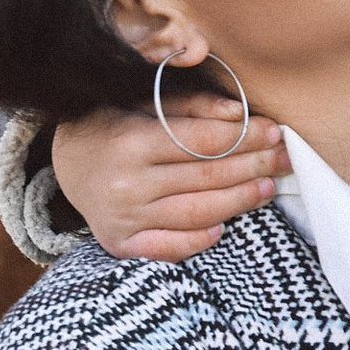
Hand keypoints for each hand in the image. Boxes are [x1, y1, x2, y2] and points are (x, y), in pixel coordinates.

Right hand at [54, 97, 286, 260]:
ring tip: (268, 187)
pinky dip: (198, 240)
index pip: (205, 142)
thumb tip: (238, 113)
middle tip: (286, 158)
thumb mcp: (143, 102)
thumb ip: (190, 105)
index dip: (247, 137)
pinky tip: (223, 228)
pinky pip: (168, 248)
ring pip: (197, 214)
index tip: (275, 131)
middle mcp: (127, 185)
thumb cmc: (110, 124)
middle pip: (208, 178)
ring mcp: (124, 219)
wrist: (63, 161)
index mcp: (132, 143)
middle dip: (254, 166)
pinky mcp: (121, 244)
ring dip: (240, 201)